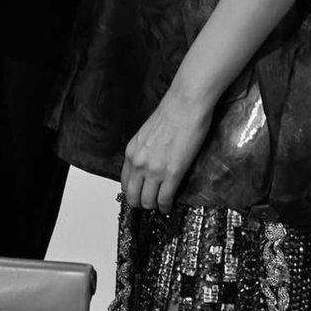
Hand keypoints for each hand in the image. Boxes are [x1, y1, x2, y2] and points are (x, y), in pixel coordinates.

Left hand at [121, 89, 213, 214]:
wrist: (185, 104)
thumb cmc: (171, 112)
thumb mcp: (147, 134)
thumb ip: (144, 151)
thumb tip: (149, 165)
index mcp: (131, 152)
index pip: (124, 183)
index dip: (133, 192)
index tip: (140, 195)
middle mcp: (138, 163)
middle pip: (132, 196)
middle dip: (140, 203)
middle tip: (149, 204)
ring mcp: (154, 170)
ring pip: (147, 202)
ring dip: (154, 206)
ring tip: (161, 205)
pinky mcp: (172, 173)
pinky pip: (164, 199)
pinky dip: (166, 206)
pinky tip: (169, 206)